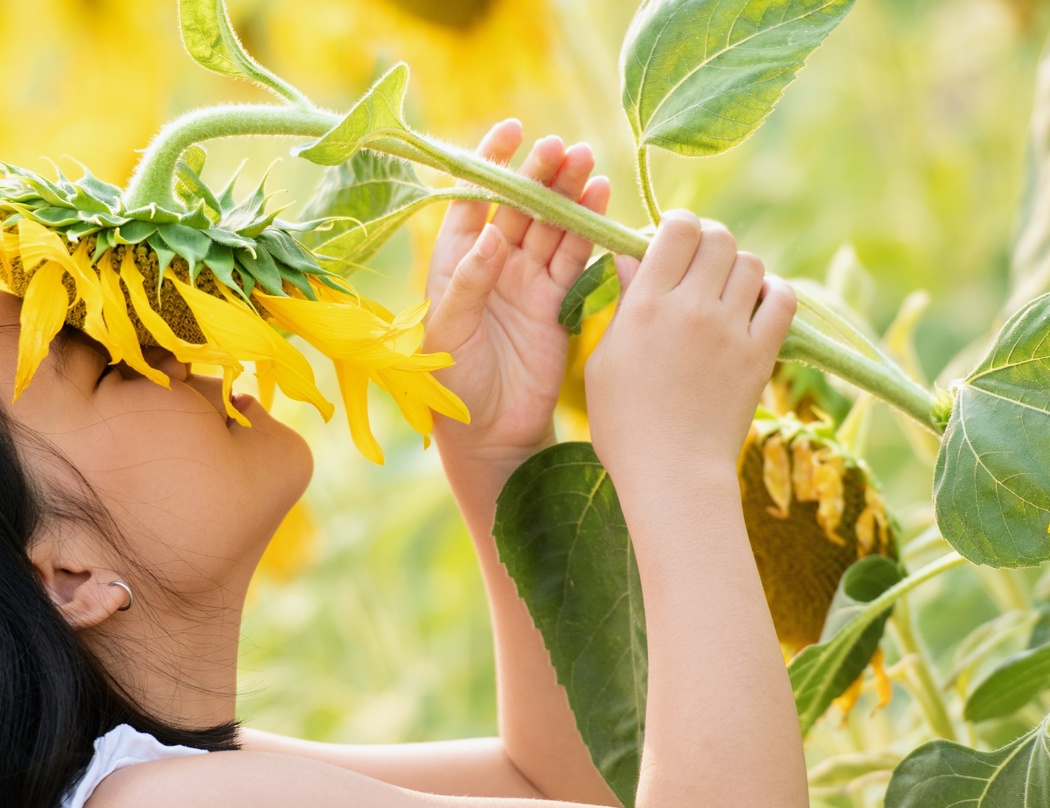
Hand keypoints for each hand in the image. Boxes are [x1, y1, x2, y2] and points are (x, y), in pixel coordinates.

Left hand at [423, 120, 611, 476]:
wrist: (489, 433)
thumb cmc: (451, 384)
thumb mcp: (448, 331)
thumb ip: (469, 281)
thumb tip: (492, 234)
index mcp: (454, 262)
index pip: (472, 200)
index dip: (491, 164)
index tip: (512, 131)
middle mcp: (491, 264)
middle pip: (518, 206)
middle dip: (540, 175)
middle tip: (563, 149)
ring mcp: (526, 281)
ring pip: (550, 226)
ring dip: (568, 195)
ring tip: (588, 165)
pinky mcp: (555, 302)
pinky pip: (573, 257)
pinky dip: (587, 230)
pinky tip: (601, 200)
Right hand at [584, 212, 795, 484]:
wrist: (673, 475)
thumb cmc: (624, 425)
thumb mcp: (604, 361)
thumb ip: (624, 304)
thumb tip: (632, 257)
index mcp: (647, 306)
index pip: (677, 229)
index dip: (676, 227)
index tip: (670, 246)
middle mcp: (692, 308)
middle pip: (718, 237)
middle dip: (708, 243)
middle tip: (699, 268)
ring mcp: (732, 330)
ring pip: (751, 263)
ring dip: (738, 269)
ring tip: (725, 293)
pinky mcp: (762, 354)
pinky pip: (783, 299)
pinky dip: (772, 293)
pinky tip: (755, 308)